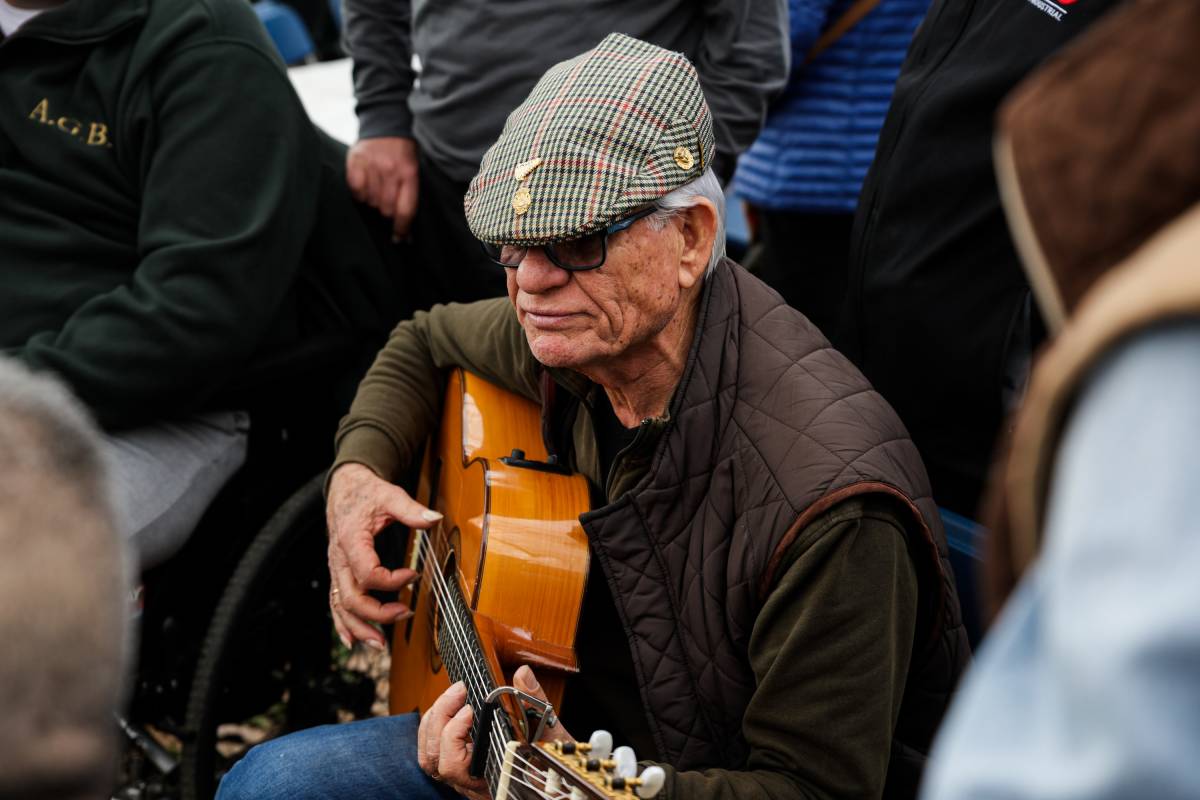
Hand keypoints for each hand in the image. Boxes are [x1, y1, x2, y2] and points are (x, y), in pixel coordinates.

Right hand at [325, 463, 440, 649]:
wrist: (345, 489)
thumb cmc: (366, 493)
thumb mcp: (389, 495)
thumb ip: (411, 509)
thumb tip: (435, 519)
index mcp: (351, 541)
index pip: (367, 573)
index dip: (392, 580)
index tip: (414, 574)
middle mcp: (339, 559)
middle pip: (351, 597)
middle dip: (377, 613)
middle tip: (405, 614)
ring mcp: (337, 569)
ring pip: (341, 606)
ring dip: (360, 627)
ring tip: (380, 644)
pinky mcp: (339, 574)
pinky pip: (336, 603)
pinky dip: (343, 624)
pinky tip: (353, 640)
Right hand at [346, 136, 419, 237]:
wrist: (386, 124)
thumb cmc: (402, 155)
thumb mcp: (413, 171)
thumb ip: (409, 198)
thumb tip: (405, 235)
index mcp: (409, 173)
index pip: (405, 210)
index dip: (401, 228)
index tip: (398, 239)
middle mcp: (391, 169)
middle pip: (386, 209)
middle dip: (386, 214)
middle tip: (386, 208)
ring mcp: (372, 164)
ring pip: (370, 202)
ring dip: (373, 203)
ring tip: (376, 192)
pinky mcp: (355, 161)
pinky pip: (355, 190)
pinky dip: (359, 194)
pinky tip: (364, 187)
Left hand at [417, 667, 572, 797]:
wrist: (556, 783)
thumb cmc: (553, 761)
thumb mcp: (550, 732)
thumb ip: (535, 702)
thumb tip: (522, 673)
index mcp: (491, 777)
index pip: (454, 765)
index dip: (453, 735)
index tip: (469, 709)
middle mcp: (473, 784)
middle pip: (436, 760)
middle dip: (441, 718)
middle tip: (458, 690)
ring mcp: (464, 780)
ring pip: (429, 760)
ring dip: (433, 723)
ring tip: (452, 697)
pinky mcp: (460, 773)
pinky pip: (432, 756)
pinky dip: (433, 730)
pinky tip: (448, 711)